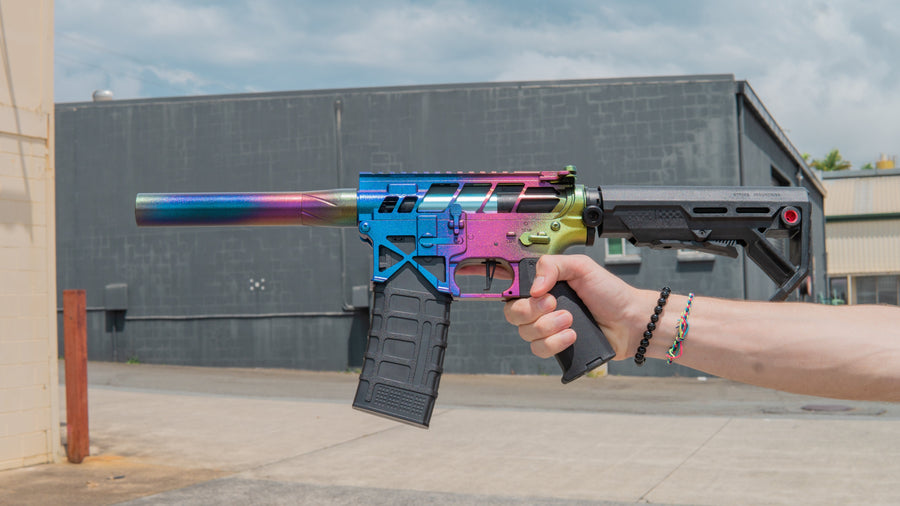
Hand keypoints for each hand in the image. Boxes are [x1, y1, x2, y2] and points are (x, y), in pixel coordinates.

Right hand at [502, 255, 649, 359]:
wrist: (630, 321)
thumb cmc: (610, 292)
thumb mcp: (582, 267)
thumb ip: (552, 266)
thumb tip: (533, 288)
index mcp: (544, 286)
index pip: (513, 288)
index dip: (511, 291)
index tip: (529, 290)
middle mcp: (542, 308)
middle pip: (513, 314)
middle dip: (532, 310)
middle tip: (555, 304)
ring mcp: (548, 329)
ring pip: (525, 333)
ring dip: (548, 327)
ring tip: (571, 320)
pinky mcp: (557, 348)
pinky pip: (539, 349)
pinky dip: (554, 343)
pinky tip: (573, 336)